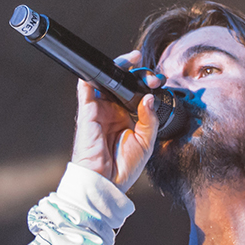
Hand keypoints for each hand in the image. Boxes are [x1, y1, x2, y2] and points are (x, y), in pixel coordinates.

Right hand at [71, 49, 161, 192]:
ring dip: (119, 68)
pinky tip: (109, 68)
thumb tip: (149, 98)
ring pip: (105, 79)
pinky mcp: (87, 112)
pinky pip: (86, 88)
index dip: (145, 82)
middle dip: (135, 71)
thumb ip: (150, 119)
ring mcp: (99, 109)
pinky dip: (94, 74)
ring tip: (134, 61)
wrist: (106, 183)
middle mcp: (111, 111)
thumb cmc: (122, 168)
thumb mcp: (146, 142)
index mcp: (125, 117)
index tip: (158, 80)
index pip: (133, 92)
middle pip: (120, 81)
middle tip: (150, 73)